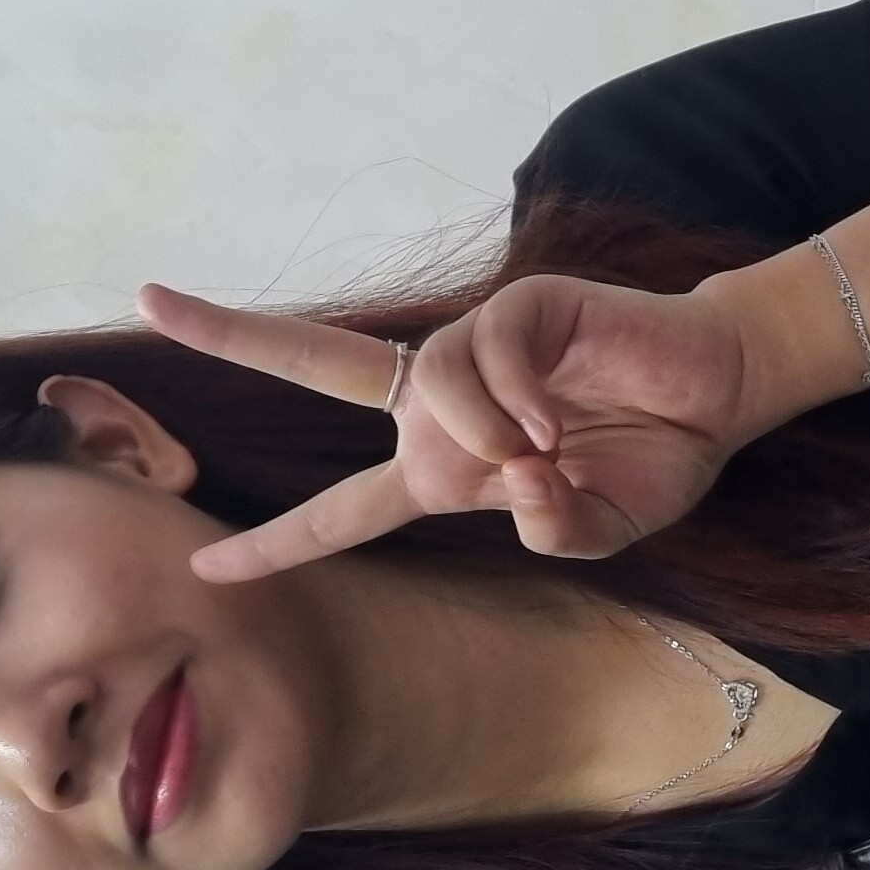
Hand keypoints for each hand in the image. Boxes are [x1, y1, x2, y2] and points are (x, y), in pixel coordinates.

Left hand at [142, 272, 775, 581]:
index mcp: (442, 468)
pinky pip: (485, 352)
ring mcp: (476, 348)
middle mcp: (440, 403)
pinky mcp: (521, 307)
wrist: (717, 393)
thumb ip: (557, 532)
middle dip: (232, 334)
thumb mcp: (598, 529)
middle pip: (316, 364)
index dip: (276, 544)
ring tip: (543, 454)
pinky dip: (515, 398)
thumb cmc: (651, 461)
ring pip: (426, 380)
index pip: (339, 512)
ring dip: (480, 430)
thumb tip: (519, 494)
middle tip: (151, 302)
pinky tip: (556, 425)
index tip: (203, 567)